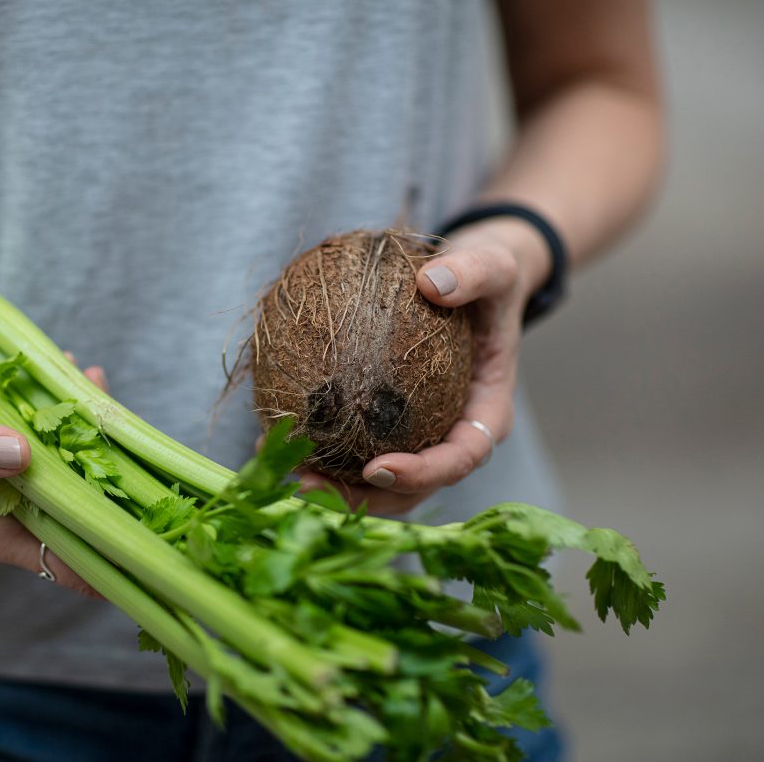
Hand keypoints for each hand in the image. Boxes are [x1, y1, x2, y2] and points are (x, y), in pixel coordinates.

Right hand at [0, 365, 109, 598]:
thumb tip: (22, 452)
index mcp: (4, 533)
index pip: (80, 565)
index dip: (124, 554)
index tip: (160, 525)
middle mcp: (25, 513)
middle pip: (96, 510)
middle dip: (122, 474)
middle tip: (127, 425)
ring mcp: (27, 481)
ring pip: (85, 466)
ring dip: (99, 430)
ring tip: (93, 384)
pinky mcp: (22, 448)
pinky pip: (64, 433)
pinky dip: (75, 407)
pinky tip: (75, 372)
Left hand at [300, 219, 550, 515]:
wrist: (469, 282)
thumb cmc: (486, 279)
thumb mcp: (493, 265)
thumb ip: (474, 272)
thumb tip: (434, 282)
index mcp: (485, 415)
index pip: (458, 459)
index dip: (420, 474)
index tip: (375, 468)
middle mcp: (450, 437)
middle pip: (409, 488)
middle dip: (359, 498)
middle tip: (307, 483)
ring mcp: (417, 437)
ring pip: (375, 480)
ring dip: (330, 486)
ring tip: (281, 470)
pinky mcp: (387, 426)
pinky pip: (352, 446)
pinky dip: (316, 449)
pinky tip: (270, 437)